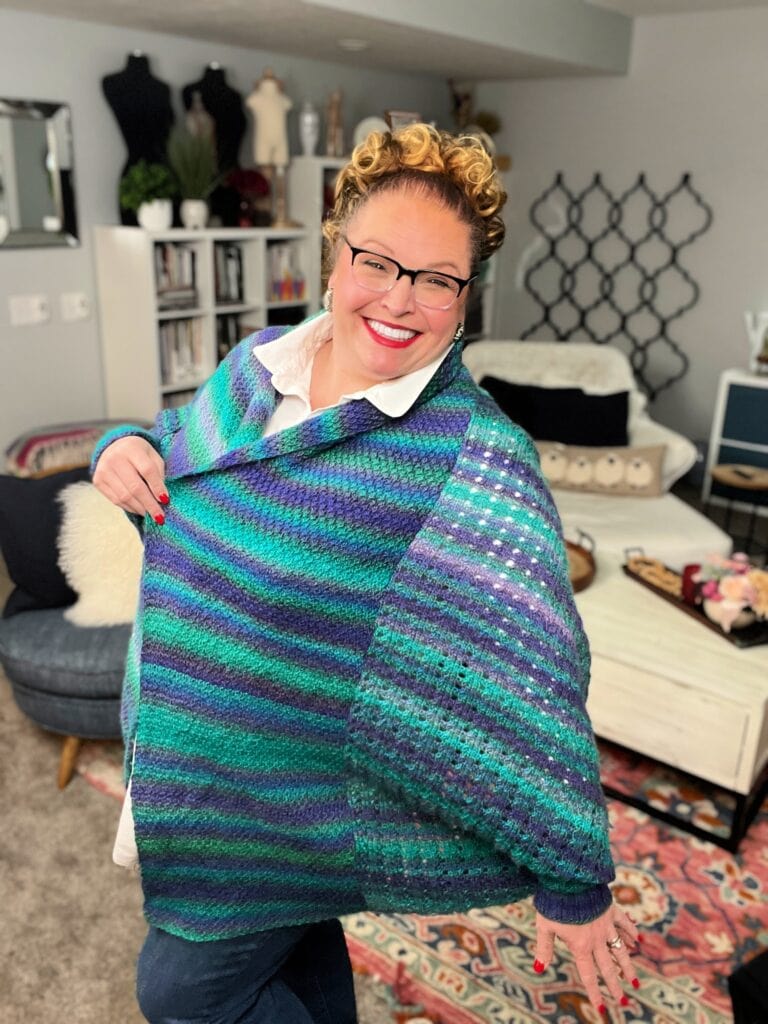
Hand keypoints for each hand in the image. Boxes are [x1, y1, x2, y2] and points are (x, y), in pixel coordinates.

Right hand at [92, 436, 168, 523]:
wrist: (115, 447)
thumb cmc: (140, 454)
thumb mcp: (153, 456)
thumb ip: (158, 473)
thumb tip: (161, 498)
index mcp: (132, 448)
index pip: (147, 470)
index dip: (157, 487)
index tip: (166, 500)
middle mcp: (115, 458)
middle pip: (135, 487)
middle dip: (150, 504)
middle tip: (160, 517)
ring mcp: (104, 470)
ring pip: (125, 496)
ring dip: (140, 508)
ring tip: (151, 515)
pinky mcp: (98, 481)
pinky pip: (116, 500)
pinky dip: (130, 508)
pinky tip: (140, 509)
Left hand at [534, 904, 639, 1018]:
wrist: (570, 880)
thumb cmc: (553, 903)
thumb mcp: (544, 926)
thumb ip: (544, 948)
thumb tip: (538, 968)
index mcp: (580, 946)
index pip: (589, 975)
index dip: (595, 993)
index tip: (603, 1009)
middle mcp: (596, 939)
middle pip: (608, 967)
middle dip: (615, 985)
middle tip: (624, 1001)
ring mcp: (606, 924)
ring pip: (620, 949)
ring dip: (627, 965)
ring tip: (635, 981)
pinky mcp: (611, 909)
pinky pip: (624, 923)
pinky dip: (631, 932)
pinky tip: (637, 940)